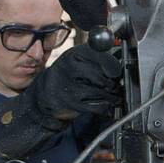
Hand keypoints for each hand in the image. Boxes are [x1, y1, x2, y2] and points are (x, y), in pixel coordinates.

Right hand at [0, 45, 121, 160]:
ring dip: (111, 96)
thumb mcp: (76, 61)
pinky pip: (96, 106)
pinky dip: (105, 107)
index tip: (116, 71)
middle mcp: (68, 69)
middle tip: (115, 85)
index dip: (111, 64)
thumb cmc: (66, 76)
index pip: (98, 55)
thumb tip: (119, 62)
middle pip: (100, 76)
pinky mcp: (71, 103)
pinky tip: (106, 105)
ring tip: (113, 96)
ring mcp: (68, 87)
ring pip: (100, 92)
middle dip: (112, 83)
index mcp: (72, 55)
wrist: (44, 95)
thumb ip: (95, 58)